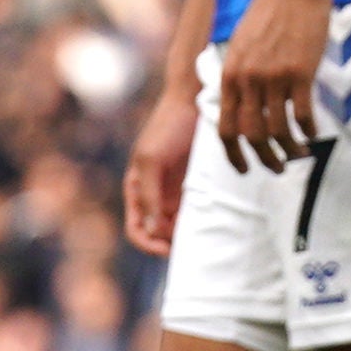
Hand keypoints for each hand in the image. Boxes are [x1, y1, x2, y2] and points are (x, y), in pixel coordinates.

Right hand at [125, 79, 199, 253]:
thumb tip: (151, 230)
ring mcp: (176, 190)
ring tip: (205, 238)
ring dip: (188, 235)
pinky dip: (202, 222)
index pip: (137, 229)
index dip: (149, 244)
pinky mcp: (196, 185)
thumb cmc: (167, 127)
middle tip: (192, 246)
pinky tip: (213, 224)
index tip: (168, 249)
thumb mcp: (152, 159)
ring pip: (179, 226)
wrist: (193, 101)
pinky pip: (196, 212)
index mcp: (137, 189)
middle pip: (159, 233)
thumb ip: (150, 195)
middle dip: (171, 244)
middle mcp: (155, 194)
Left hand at [217, 0, 332, 173]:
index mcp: (230, 73)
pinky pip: (303, 115)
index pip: (224, 127)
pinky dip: (309, 131)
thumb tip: (242, 104)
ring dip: (289, 150)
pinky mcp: (300, 72)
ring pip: (278, 131)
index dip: (233, 154)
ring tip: (300, 155)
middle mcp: (247, 79)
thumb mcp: (241, 43)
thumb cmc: (269, 11)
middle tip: (277, 168)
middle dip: (264, 159)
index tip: (244, 168)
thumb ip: (239, 73)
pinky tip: (314, 133)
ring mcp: (273, 77)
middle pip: (251, 136)